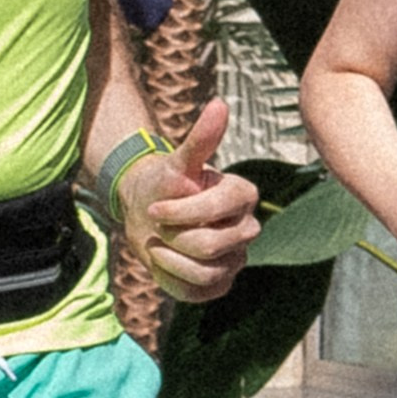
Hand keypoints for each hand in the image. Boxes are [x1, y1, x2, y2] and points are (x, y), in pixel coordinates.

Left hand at [123, 100, 259, 300]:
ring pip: (206, 273)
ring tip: (159, 244)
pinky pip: (199, 293)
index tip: (155, 207)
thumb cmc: (164, 184)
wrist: (149, 213)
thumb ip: (200, 139)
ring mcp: (237, 258)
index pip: (216, 211)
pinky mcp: (222, 283)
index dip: (179, 212)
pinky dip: (173, 280)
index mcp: (243, 194)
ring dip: (170, 260)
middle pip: (210, 246)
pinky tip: (164, 262)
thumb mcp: (176, 162)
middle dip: (173, 236)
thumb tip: (220, 104)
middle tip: (159, 225)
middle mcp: (248, 227)